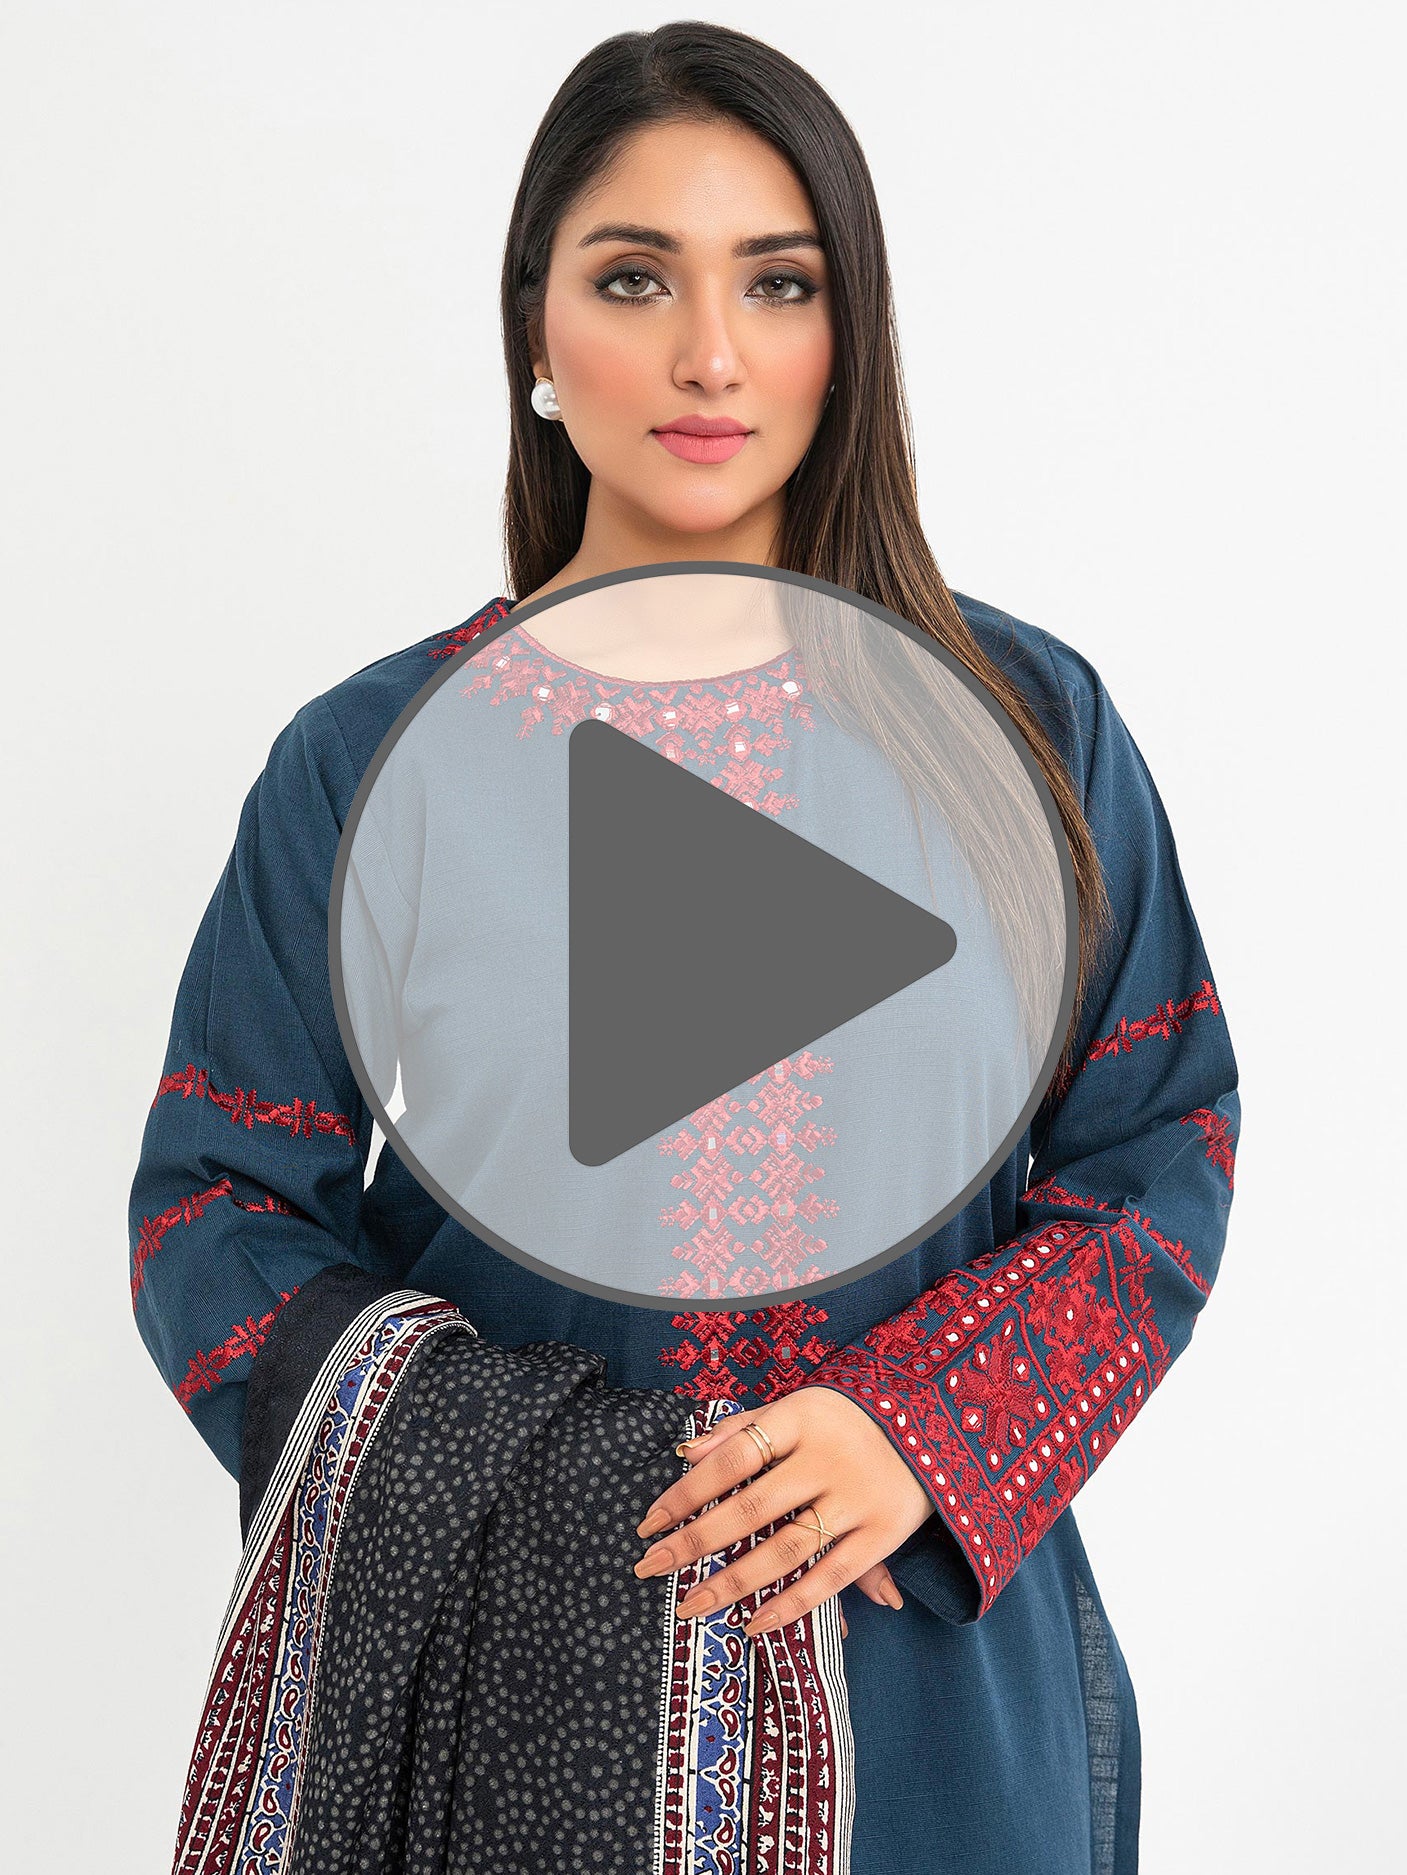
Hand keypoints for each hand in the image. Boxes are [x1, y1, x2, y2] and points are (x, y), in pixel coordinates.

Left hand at [632, 1386, 935, 1639]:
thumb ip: (742, 1428)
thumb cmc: (847, 1416)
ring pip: (785, 1549)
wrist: (936, 1415)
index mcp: (801, 1418)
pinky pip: (831, 1577)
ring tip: (688, 1605)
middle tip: (649, 1567)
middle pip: (750, 1507)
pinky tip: (752, 1624)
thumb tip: (685, 1453)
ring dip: (733, 1582)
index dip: (686, 1492)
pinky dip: (792, 1605)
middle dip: (695, 1542)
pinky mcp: (884, 1533)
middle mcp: (826, 1459)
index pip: (731, 1457)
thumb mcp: (798, 1406)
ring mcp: (857, 1498)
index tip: (649, 1523)